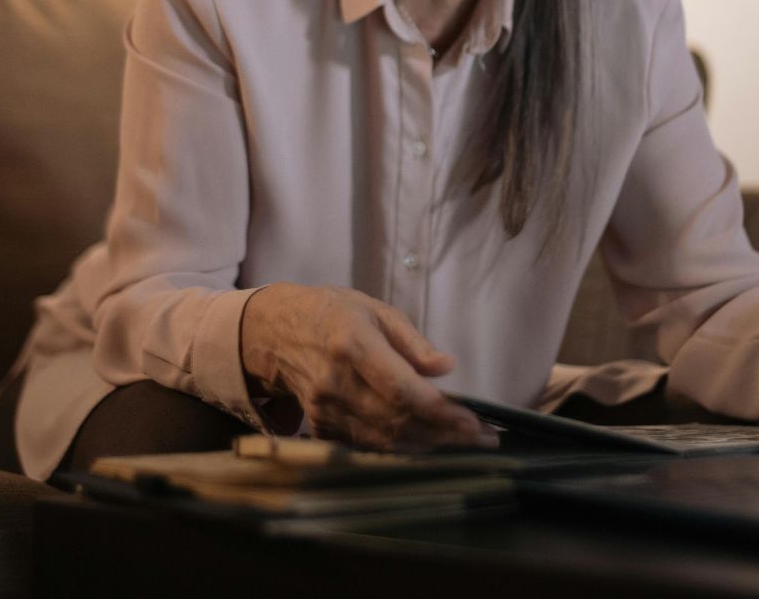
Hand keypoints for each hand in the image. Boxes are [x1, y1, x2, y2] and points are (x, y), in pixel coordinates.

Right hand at [239, 283, 499, 451]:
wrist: (273, 332)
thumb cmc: (332, 313)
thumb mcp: (374, 309)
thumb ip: (412, 341)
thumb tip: (447, 367)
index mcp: (352, 345)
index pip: (402, 390)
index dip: (440, 411)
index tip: (474, 422)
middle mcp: (336, 383)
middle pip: (398, 421)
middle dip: (446, 434)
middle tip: (485, 438)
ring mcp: (325, 409)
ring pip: (386, 440)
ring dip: (430, 446)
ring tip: (466, 443)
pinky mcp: (321, 426)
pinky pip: (369, 445)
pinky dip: (403, 448)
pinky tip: (430, 444)